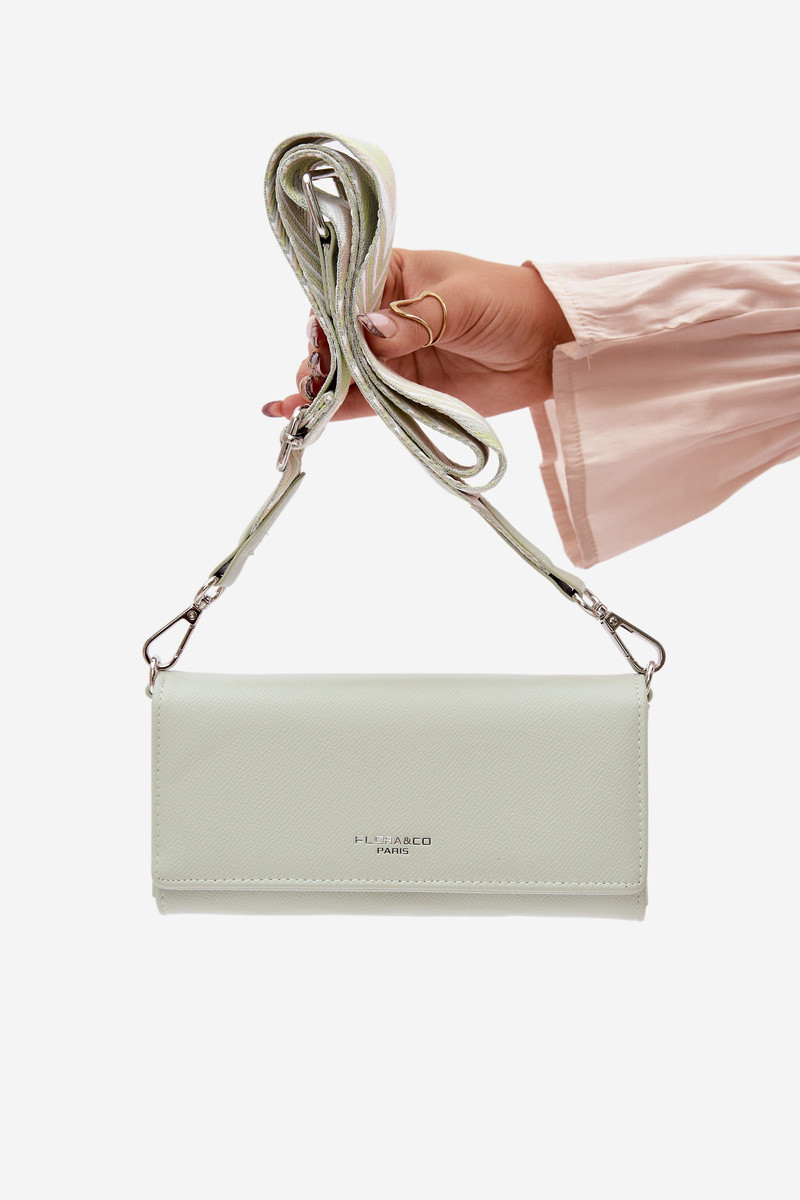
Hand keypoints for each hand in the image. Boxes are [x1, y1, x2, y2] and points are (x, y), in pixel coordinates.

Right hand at [263, 249, 573, 421]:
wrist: (547, 346)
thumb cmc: (507, 303)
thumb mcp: (461, 301)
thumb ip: (415, 320)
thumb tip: (370, 333)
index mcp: (389, 275)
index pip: (341, 293)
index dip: (326, 317)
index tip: (321, 339)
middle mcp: (380, 316)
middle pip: (334, 337)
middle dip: (319, 358)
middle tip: (316, 379)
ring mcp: (389, 358)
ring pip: (342, 373)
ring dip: (318, 387)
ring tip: (302, 404)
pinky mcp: (402, 393)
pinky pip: (361, 402)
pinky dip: (333, 411)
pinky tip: (300, 417)